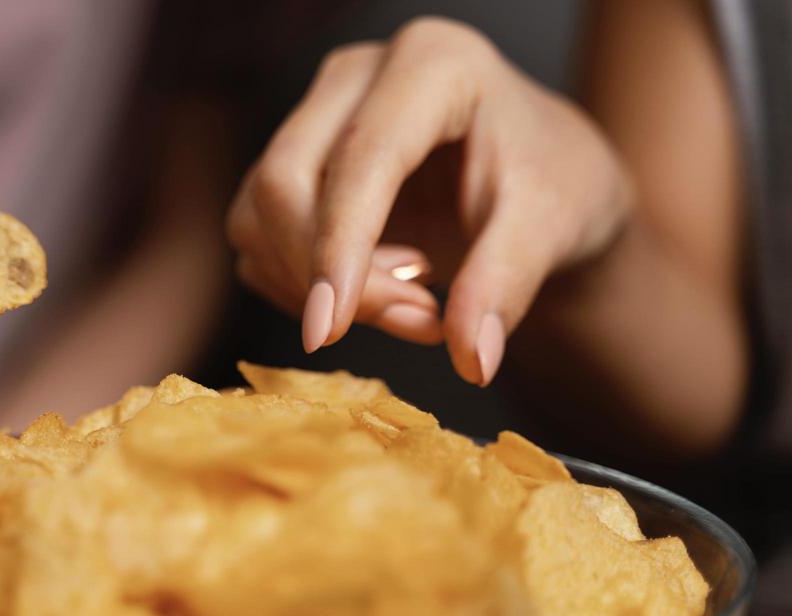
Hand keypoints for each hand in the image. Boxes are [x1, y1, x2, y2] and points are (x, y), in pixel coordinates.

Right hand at [227, 17, 631, 384]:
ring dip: (315, 287)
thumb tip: (472, 358)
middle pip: (284, 182)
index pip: (359, 159)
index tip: (329, 330)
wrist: (537, 178)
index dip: (338, 249)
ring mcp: (316, 116)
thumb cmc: (550, 180)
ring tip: (415, 305)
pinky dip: (300, 285)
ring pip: (259, 215)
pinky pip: (257, 238)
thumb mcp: (551, 225)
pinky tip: (372, 289)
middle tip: (423, 323)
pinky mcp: (292, 164)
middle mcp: (357, 77)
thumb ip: (507, 283)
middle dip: (333, 276)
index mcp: (432, 64)